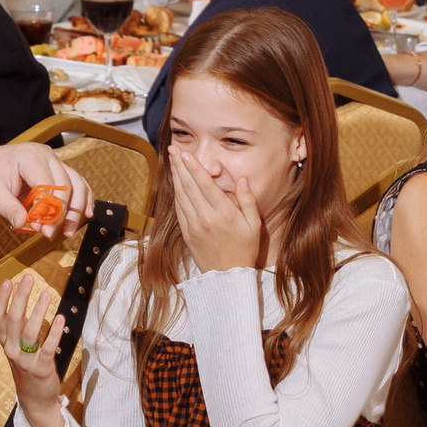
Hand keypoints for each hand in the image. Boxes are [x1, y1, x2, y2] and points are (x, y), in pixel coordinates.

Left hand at [0, 143, 91, 237]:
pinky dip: (82, 200)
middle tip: (51, 234)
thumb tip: (22, 223)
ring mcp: (53, 161)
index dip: (48, 209)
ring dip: (76, 210)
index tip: (43, 230)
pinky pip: (75, 184)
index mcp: (29, 156)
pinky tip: (85, 214)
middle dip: (62, 213)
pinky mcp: (56, 170)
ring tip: (68, 231)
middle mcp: (46, 155)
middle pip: (65, 186)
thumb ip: (7, 207)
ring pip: (76, 184)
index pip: (47, 184)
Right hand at [0, 272, 65, 407]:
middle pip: (13, 320)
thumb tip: (20, 290)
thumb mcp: (18, 344)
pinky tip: (60, 318)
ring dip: (37, 312)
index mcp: (5, 341)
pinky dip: (54, 333)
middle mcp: (12, 350)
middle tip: (28, 278)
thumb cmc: (27, 365)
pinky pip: (48, 349)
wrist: (35, 398)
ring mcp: (25, 360)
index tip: (8, 281)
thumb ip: (18, 321)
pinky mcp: (41, 369)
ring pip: (29, 333)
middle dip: (20, 298)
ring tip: (45, 294)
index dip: (2, 299)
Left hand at [167, 146, 262, 272]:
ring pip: (180, 196)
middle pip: (188, 186)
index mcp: (223, 214)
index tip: (185, 153)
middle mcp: (205, 218)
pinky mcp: (186, 233)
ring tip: (172, 161)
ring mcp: (193, 226)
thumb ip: (247, 200)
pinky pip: (179, 209)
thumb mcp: (254, 225)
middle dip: (180, 165)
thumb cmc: (244, 250)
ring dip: (175, 176)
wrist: (227, 277)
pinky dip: (175, 193)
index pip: (205, 184)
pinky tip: (175, 183)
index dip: (193, 166)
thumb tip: (242, 179)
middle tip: (173, 149)